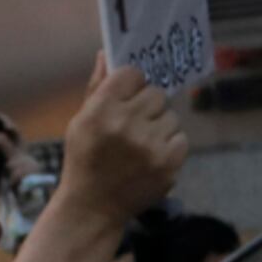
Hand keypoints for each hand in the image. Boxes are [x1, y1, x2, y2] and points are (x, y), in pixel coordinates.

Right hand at [50, 57, 188, 229]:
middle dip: (147, 106)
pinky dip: (170, 145)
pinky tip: (151, 157)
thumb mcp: (80, 121)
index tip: (127, 96)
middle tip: (134, 124)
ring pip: (171, 115)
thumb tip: (106, 54)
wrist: (92, 207)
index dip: (131, 84)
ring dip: (160, 126)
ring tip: (141, 144)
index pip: (132, 73)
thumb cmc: (85, 159)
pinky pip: (181, 137)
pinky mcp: (169, 162)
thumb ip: (98, 87)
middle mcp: (126, 123)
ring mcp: (150, 144)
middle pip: (156, 93)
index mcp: (101, 109)